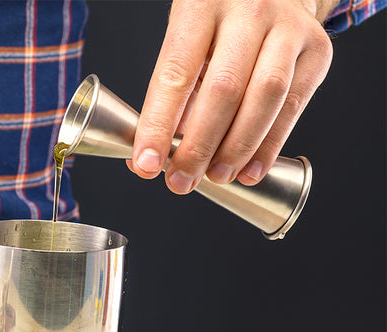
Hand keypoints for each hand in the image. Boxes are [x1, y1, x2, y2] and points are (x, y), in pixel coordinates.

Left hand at [128, 0, 333, 193]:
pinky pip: (294, 105)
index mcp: (201, 6)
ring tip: (215, 176)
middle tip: (180, 181)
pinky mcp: (317, 49)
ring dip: (237, 148)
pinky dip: (270, 145)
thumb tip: (152, 158)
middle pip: (223, 89)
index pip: (176, 74)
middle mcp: (249, 10)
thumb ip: (172, 93)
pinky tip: (249, 170)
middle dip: (199, 145)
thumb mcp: (187, 39)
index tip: (147, 164)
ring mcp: (288, 27)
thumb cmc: (219, 21)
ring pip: (265, 97)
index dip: (159, 125)